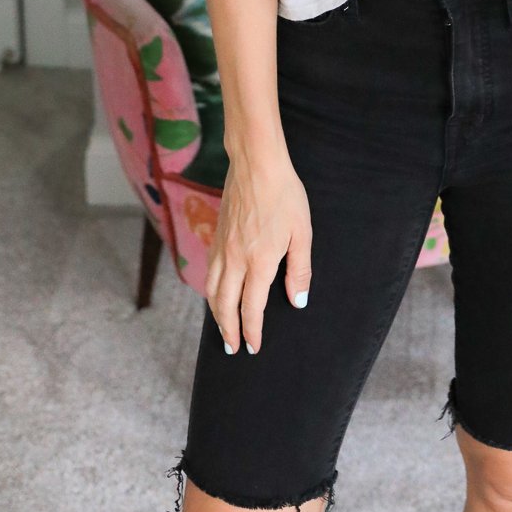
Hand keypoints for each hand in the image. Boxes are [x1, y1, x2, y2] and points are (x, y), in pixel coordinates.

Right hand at [205, 145, 312, 355]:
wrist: (256, 163)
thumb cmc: (285, 195)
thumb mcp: (302, 233)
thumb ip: (299, 270)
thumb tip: (298, 301)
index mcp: (259, 262)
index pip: (252, 308)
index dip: (253, 331)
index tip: (254, 347)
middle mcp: (235, 259)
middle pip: (225, 305)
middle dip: (229, 330)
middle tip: (232, 348)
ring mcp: (222, 247)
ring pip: (212, 290)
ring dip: (216, 314)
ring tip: (222, 327)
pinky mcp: (216, 235)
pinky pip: (208, 272)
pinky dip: (210, 290)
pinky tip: (216, 293)